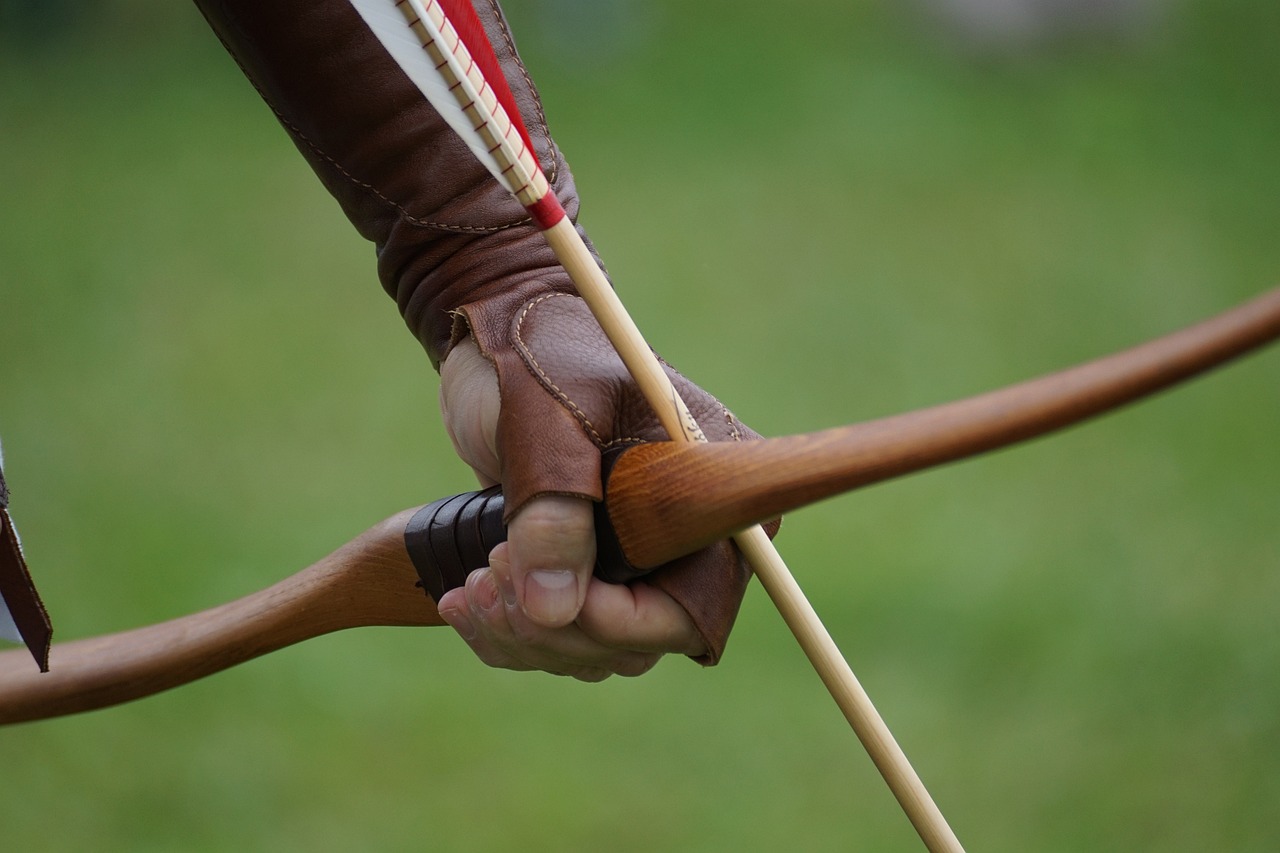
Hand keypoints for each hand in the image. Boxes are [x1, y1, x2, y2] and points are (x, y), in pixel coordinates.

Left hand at [434, 337, 706, 679]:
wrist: (498, 329)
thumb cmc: (535, 357)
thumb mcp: (547, 429)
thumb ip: (553, 517)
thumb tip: (553, 614)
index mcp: (709, 492)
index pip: (687, 605)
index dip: (617, 622)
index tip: (544, 599)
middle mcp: (686, 534)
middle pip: (635, 640)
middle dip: (553, 630)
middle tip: (485, 578)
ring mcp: (635, 554)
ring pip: (593, 647)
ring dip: (524, 636)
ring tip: (467, 588)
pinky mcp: (588, 562)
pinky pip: (563, 632)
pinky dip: (511, 629)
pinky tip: (463, 599)